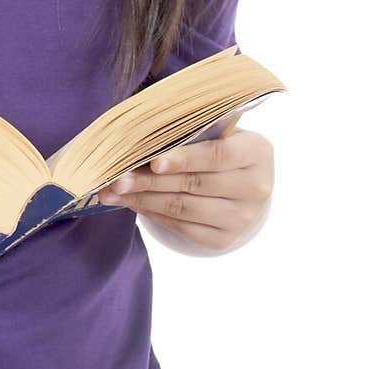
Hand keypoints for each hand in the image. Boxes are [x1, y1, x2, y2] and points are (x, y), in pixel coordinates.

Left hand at [97, 129, 273, 252]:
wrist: (243, 185)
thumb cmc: (219, 146)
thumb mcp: (216, 131)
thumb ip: (189, 129)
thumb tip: (140, 133)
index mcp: (257, 153)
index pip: (218, 156)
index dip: (184, 159)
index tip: (153, 162)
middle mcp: (256, 188)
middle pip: (194, 184)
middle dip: (149, 181)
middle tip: (116, 177)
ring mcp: (241, 218)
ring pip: (182, 208)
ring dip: (142, 199)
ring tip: (111, 190)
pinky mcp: (223, 239)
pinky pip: (180, 227)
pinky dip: (151, 213)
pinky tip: (130, 202)